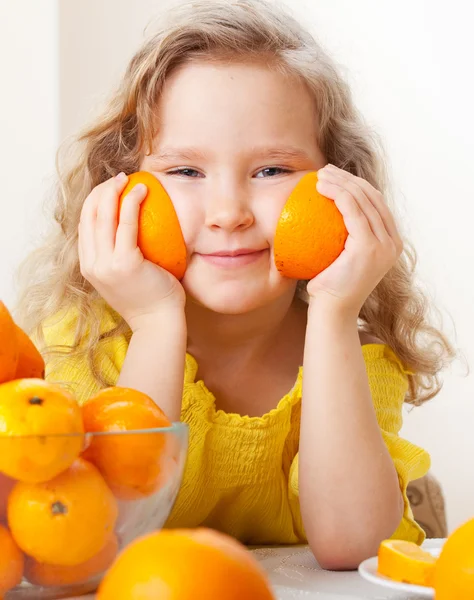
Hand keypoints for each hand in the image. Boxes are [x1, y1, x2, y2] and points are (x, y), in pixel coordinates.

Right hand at [78, 172, 185, 331]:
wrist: (158, 323)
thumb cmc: (150, 299)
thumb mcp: (125, 278)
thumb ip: (117, 258)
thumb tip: (126, 234)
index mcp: (89, 267)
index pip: (85, 225)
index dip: (94, 201)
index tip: (111, 189)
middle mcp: (92, 264)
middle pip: (89, 215)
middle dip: (102, 190)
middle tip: (120, 179)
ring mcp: (106, 264)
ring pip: (104, 215)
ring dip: (115, 190)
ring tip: (130, 179)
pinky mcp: (124, 262)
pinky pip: (126, 223)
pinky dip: (132, 201)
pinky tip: (143, 190)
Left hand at [306, 164, 402, 315]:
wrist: (331, 312)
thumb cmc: (328, 287)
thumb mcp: (339, 258)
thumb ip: (343, 238)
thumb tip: (324, 214)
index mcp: (390, 244)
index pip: (376, 205)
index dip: (356, 185)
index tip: (333, 177)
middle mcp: (392, 243)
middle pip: (373, 197)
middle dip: (348, 178)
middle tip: (325, 170)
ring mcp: (384, 245)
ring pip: (364, 199)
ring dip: (341, 181)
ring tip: (319, 175)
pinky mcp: (370, 248)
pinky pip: (353, 211)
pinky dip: (338, 194)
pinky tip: (321, 188)